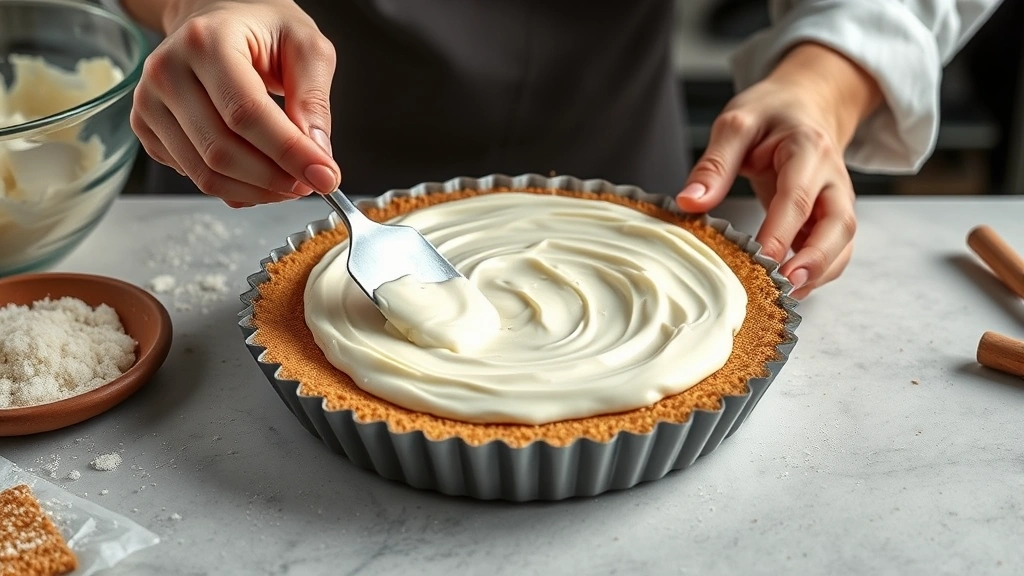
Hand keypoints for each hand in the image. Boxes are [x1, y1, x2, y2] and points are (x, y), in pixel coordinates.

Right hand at [130, 0, 340, 207]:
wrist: (219, 20)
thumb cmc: (262, 30)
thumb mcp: (306, 46)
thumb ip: (314, 98)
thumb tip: (316, 155)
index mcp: (207, 41)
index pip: (246, 112)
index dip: (289, 153)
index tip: (324, 176)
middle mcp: (167, 71)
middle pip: (221, 150)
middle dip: (275, 179)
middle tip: (310, 183)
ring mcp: (149, 101)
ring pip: (206, 173)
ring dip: (257, 190)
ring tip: (290, 183)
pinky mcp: (146, 127)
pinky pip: (194, 175)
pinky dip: (235, 188)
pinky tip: (259, 175)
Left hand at [676, 44, 880, 298]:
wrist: (808, 103)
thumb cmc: (770, 113)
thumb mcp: (736, 123)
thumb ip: (715, 164)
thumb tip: (689, 203)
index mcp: (808, 150)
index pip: (799, 197)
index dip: (782, 231)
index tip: (762, 259)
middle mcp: (832, 178)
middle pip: (838, 224)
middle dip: (816, 260)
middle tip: (785, 286)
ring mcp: (837, 199)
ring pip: (842, 242)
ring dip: (821, 272)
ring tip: (788, 296)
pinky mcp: (831, 215)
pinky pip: (835, 248)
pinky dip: (819, 271)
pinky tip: (791, 288)